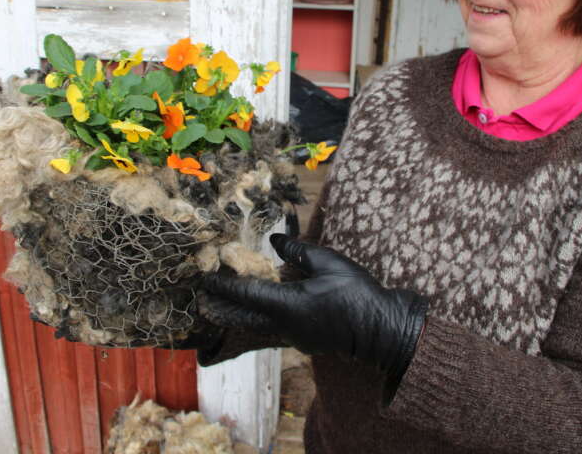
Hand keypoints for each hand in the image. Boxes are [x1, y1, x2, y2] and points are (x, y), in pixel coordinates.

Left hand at [202, 234, 427, 385]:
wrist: (381, 330)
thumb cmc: (357, 293)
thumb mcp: (329, 263)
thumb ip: (298, 251)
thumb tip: (274, 241)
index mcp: (288, 305)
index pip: (247, 294)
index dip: (224, 286)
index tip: (207, 278)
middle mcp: (285, 325)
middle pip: (243, 317)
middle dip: (221, 307)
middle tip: (200, 300)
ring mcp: (294, 336)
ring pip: (256, 326)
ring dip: (237, 315)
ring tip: (218, 308)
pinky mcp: (303, 341)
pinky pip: (271, 330)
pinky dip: (257, 320)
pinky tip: (255, 313)